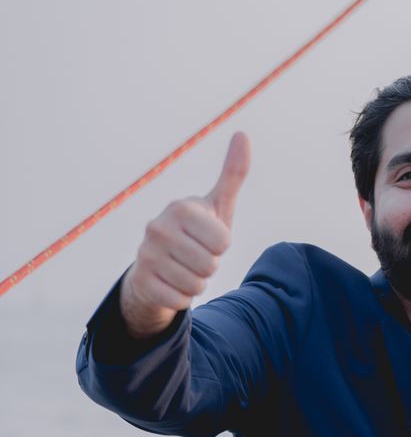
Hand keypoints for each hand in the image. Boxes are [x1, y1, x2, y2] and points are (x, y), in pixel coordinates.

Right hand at [120, 131, 250, 336]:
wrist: (157, 266)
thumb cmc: (196, 233)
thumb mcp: (217, 205)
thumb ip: (233, 174)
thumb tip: (243, 135)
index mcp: (180, 207)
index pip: (223, 243)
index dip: (221, 246)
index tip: (207, 238)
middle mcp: (158, 227)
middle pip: (211, 266)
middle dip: (210, 267)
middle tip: (195, 256)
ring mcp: (145, 255)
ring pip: (197, 285)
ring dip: (197, 283)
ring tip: (183, 269)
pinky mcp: (142, 282)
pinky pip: (181, 301)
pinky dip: (182, 298)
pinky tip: (171, 284)